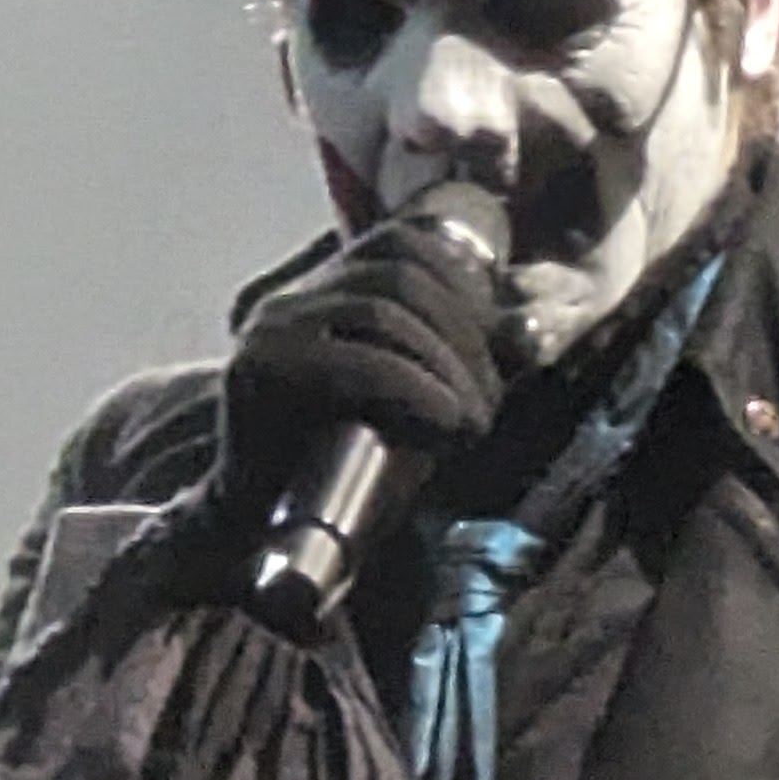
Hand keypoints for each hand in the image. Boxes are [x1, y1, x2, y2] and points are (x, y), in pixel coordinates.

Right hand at [217, 213, 505, 516]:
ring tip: (473, 422)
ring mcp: (270, 330)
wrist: (255, 534)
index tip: (495, 347)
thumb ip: (452, 365)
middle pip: (398, 277)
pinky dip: (416, 391)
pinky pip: (356, 363)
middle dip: (463, 336)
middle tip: (489, 404)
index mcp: (321, 294)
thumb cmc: (337, 473)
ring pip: (381, 311)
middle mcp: (290, 300)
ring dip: (446, 366)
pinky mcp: (259, 371)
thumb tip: (523, 337)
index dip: (460, 283)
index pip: (401, 244)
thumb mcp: (408, 406)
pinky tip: (447, 423)